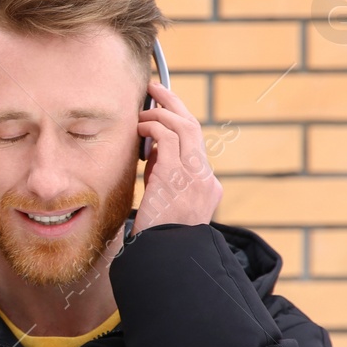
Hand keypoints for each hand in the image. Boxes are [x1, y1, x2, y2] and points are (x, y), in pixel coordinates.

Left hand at [134, 79, 221, 232]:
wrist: (165, 258)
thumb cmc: (158, 237)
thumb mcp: (166, 202)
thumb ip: (165, 176)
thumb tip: (153, 151)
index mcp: (207, 187)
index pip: (195, 145)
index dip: (177, 124)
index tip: (160, 115)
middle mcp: (206, 179)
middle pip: (194, 128)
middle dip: (175, 103)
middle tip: (156, 88)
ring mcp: (194, 177)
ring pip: (184, 126)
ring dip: (161, 111)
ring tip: (143, 108)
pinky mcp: (175, 176)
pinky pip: (166, 137)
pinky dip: (153, 126)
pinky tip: (139, 127)